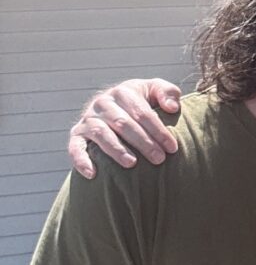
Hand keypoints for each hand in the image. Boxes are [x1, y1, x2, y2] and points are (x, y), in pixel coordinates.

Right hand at [68, 79, 182, 177]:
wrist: (114, 106)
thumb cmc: (141, 102)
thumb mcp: (155, 91)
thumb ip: (168, 92)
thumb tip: (172, 108)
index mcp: (123, 92)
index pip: (142, 112)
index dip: (158, 130)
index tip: (172, 147)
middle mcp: (102, 103)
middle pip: (123, 123)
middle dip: (143, 142)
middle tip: (159, 159)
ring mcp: (88, 119)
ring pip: (101, 134)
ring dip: (116, 149)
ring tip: (132, 163)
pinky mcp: (77, 134)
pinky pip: (75, 147)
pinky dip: (81, 160)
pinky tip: (93, 174)